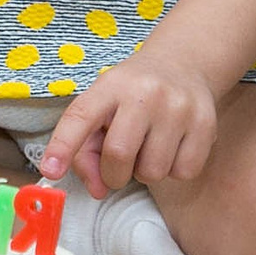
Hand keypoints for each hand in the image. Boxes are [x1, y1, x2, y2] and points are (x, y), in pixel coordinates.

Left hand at [37, 55, 217, 198]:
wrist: (182, 64)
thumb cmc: (133, 93)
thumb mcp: (103, 105)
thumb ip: (88, 148)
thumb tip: (98, 190)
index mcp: (109, 86)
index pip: (80, 117)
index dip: (62, 146)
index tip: (49, 171)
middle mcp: (144, 93)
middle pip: (118, 155)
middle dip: (113, 173)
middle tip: (118, 165)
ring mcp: (178, 108)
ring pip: (152, 171)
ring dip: (145, 172)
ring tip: (147, 147)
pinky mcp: (205, 124)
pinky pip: (183, 172)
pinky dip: (173, 170)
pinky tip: (171, 147)